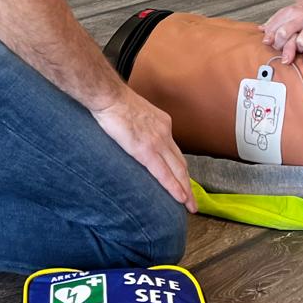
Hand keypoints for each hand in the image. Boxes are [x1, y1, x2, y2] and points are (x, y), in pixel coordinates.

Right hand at [92, 89, 196, 212]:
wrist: (109, 97)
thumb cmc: (115, 102)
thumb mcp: (137, 112)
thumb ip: (143, 126)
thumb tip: (137, 136)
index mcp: (163, 123)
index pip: (175, 151)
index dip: (180, 168)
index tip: (184, 181)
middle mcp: (165, 133)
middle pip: (181, 164)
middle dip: (188, 184)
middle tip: (192, 201)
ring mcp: (158, 142)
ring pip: (178, 171)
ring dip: (185, 190)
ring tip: (190, 205)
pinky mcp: (146, 151)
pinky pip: (164, 174)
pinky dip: (174, 188)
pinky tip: (180, 198)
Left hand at [262, 0, 302, 65]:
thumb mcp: (290, 12)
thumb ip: (274, 23)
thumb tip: (260, 30)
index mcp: (290, 13)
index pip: (274, 30)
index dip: (273, 42)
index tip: (276, 47)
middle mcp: (302, 18)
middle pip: (284, 34)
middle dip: (283, 48)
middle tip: (287, 58)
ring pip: (302, 43)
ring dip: (302, 52)